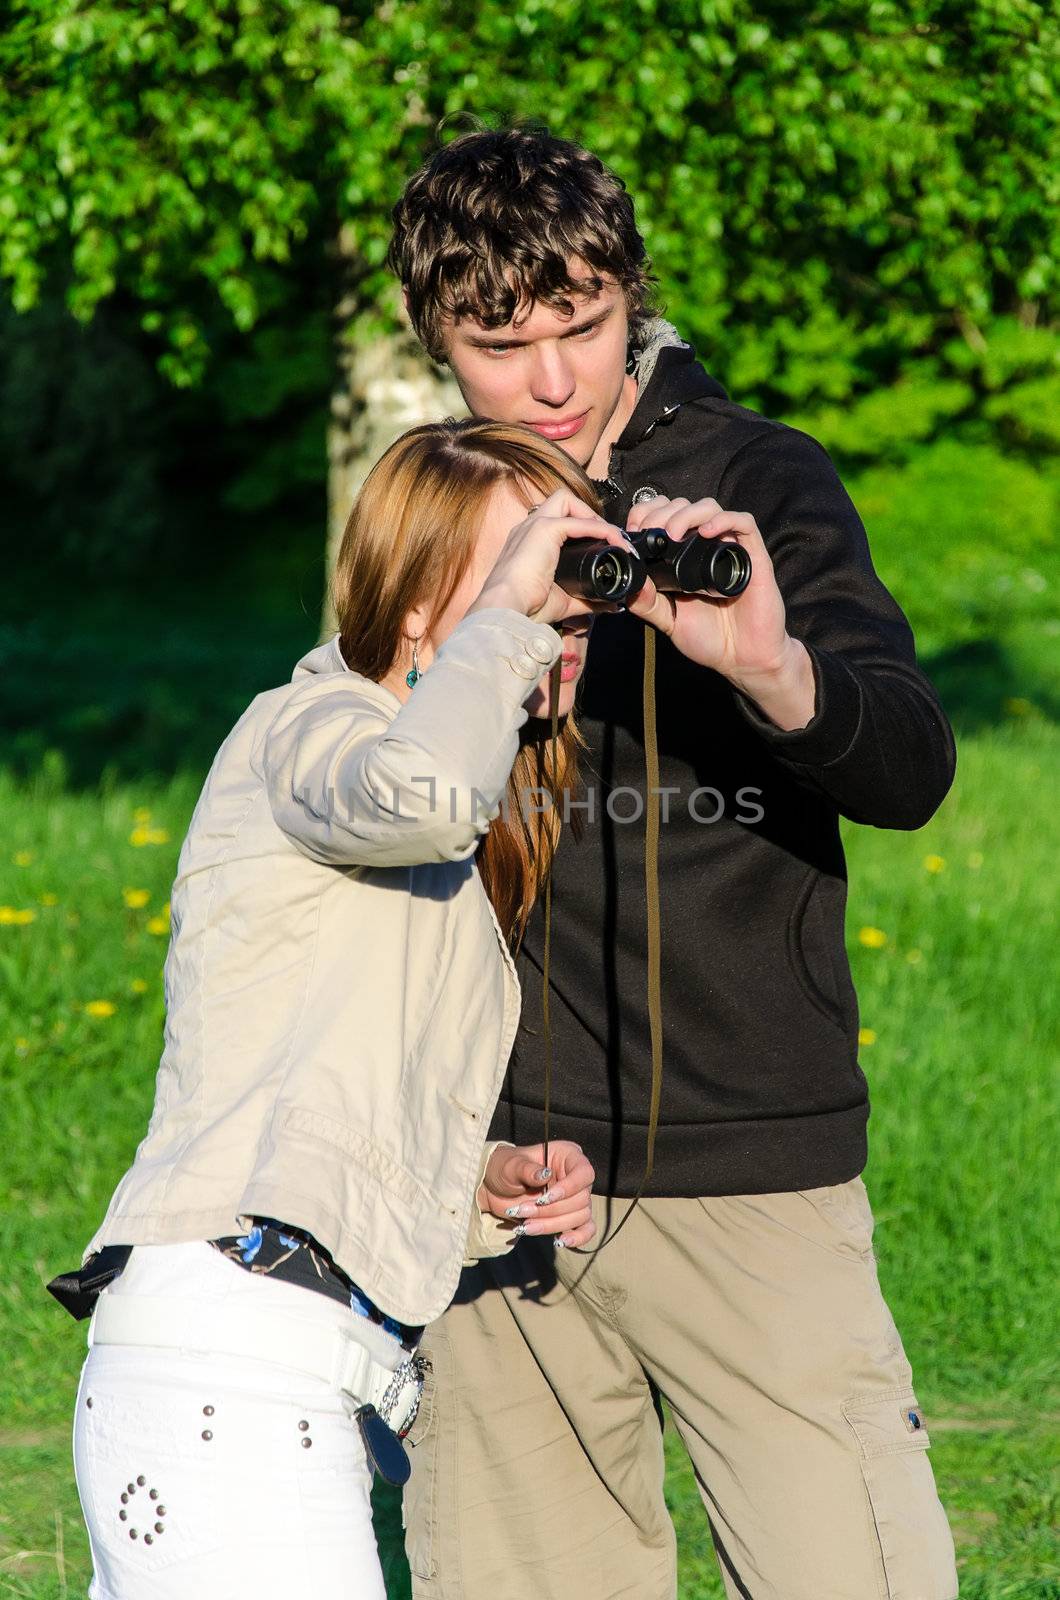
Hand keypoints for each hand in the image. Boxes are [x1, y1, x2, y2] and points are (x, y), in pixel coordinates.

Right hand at [468, 488, 633, 628]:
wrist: (508, 609)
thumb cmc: (527, 607)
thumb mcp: (563, 602)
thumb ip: (586, 600)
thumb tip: (610, 604)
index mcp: (528, 543)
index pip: (557, 521)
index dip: (582, 528)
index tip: (602, 547)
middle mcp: (529, 528)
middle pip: (560, 502)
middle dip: (587, 514)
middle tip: (604, 539)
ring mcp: (535, 525)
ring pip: (567, 500)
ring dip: (591, 514)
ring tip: (609, 536)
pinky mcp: (545, 529)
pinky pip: (580, 521)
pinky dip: (602, 529)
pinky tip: (614, 542)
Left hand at [478, 1140, 596, 1247]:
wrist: (493, 1189)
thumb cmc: (504, 1168)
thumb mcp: (511, 1165)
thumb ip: (527, 1169)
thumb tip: (545, 1175)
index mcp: (567, 1156)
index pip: (584, 1173)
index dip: (569, 1188)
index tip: (544, 1199)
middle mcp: (575, 1177)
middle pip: (581, 1200)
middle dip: (551, 1210)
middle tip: (523, 1211)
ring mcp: (574, 1198)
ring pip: (580, 1217)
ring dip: (552, 1224)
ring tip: (526, 1226)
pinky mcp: (570, 1217)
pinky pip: (586, 1230)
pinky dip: (576, 1238)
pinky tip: (559, 1241)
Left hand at [623, 495, 815, 727]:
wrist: (742, 658)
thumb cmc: (709, 639)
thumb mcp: (668, 621)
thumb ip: (647, 603)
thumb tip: (629, 580)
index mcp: (684, 556)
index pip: (665, 515)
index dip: (647, 512)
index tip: (633, 527)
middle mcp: (706, 547)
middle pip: (684, 506)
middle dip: (662, 512)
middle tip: (651, 531)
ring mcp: (729, 549)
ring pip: (710, 508)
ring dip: (687, 513)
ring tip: (672, 533)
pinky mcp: (753, 555)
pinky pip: (744, 522)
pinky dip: (723, 520)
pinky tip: (706, 533)